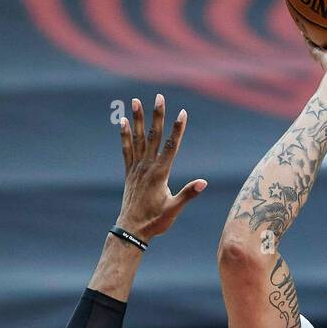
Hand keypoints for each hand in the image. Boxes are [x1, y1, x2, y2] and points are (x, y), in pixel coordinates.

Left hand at [116, 94, 206, 241]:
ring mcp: (136, 168)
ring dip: (137, 119)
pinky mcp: (129, 173)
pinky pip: (126, 150)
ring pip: (138, 139)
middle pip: (154, 136)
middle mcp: (147, 167)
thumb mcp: (174, 209)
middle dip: (158, 115)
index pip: (171, 147)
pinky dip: (124, 135)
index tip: (182, 113)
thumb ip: (188, 194)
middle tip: (159, 97)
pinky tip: (122, 122)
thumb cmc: (155, 222)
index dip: (177, 129)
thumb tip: (204, 183)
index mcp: (160, 174)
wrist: (132, 230)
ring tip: (135, 100)